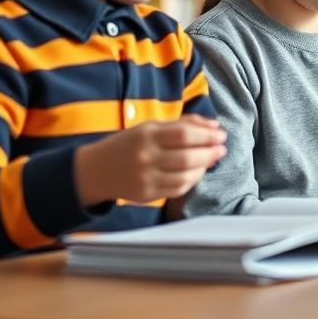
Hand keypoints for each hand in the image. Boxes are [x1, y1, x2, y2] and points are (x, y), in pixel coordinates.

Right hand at [75, 115, 225, 206]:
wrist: (96, 170)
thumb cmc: (130, 144)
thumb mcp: (151, 127)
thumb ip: (183, 123)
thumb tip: (215, 125)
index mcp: (147, 135)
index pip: (184, 135)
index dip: (207, 135)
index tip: (221, 135)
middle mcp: (145, 157)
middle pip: (187, 158)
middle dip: (210, 153)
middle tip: (222, 149)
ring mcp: (145, 178)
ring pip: (185, 176)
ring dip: (204, 167)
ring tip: (211, 160)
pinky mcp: (146, 194)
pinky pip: (177, 189)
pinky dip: (192, 180)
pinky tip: (196, 172)